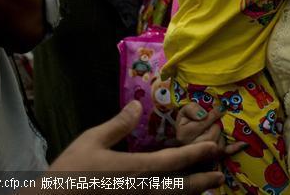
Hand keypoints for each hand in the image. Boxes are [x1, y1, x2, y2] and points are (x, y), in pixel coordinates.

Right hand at [48, 101, 223, 194]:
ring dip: (190, 193)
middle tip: (219, 176)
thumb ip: (119, 124)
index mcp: (136, 169)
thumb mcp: (91, 141)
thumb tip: (136, 104)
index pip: (175, 161)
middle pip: (181, 187)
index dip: (198, 154)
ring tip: (205, 187)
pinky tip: (174, 194)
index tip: (214, 148)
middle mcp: (142, 190)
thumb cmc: (69, 173)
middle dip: (202, 181)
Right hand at [176, 102, 246, 152]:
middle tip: (217, 122)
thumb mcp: (185, 111)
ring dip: (222, 136)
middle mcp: (192, 148)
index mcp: (184, 134)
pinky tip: (244, 142)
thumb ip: (192, 109)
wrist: (185, 138)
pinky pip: (225, 154)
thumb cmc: (187, 121)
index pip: (204, 123)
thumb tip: (203, 115)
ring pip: (219, 146)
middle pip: (212, 136)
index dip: (214, 114)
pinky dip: (235, 148)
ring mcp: (202, 156)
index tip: (221, 109)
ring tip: (218, 131)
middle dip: (217, 127)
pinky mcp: (212, 159)